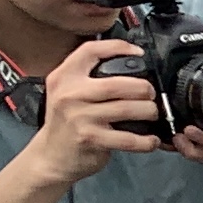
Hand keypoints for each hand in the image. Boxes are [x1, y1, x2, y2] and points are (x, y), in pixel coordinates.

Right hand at [32, 36, 164, 185]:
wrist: (50, 155)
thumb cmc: (66, 121)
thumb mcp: (67, 91)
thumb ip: (88, 76)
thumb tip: (130, 62)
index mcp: (64, 77)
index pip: (90, 51)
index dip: (118, 47)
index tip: (138, 53)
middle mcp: (69, 94)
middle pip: (118, 83)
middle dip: (144, 88)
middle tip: (150, 94)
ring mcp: (79, 117)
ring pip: (127, 108)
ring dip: (149, 111)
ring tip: (152, 113)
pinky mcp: (90, 139)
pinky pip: (128, 138)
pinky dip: (146, 140)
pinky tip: (151, 139)